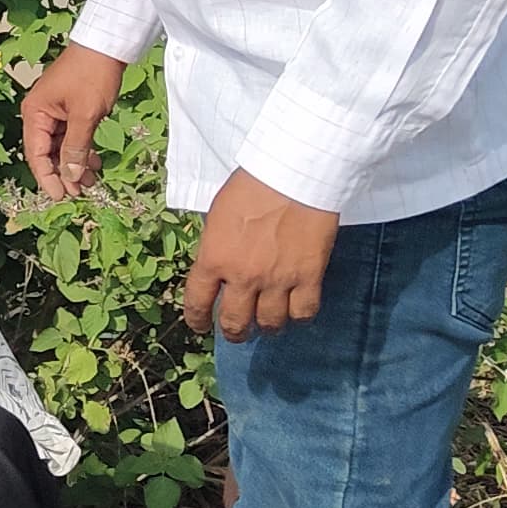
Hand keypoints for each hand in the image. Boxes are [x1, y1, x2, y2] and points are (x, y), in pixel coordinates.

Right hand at [21, 43, 126, 198]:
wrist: (107, 45)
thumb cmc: (92, 75)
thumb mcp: (85, 115)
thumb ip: (76, 148)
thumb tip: (70, 176)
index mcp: (35, 113)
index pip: (36, 154)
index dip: (48, 177)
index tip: (62, 196)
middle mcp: (40, 114)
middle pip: (47, 153)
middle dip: (63, 173)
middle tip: (80, 192)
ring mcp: (55, 111)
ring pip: (61, 147)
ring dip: (75, 164)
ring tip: (92, 180)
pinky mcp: (69, 109)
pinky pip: (71, 136)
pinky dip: (82, 149)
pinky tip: (94, 162)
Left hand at [185, 169, 340, 342]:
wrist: (294, 175)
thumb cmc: (252, 186)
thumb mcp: (218, 216)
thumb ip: (216, 247)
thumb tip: (217, 267)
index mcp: (214, 259)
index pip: (197, 303)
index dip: (197, 320)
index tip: (201, 326)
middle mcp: (243, 276)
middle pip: (235, 323)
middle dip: (234, 332)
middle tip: (237, 331)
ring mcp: (277, 280)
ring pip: (270, 323)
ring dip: (268, 327)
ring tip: (269, 323)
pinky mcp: (308, 277)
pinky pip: (304, 312)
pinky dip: (299, 316)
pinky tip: (296, 310)